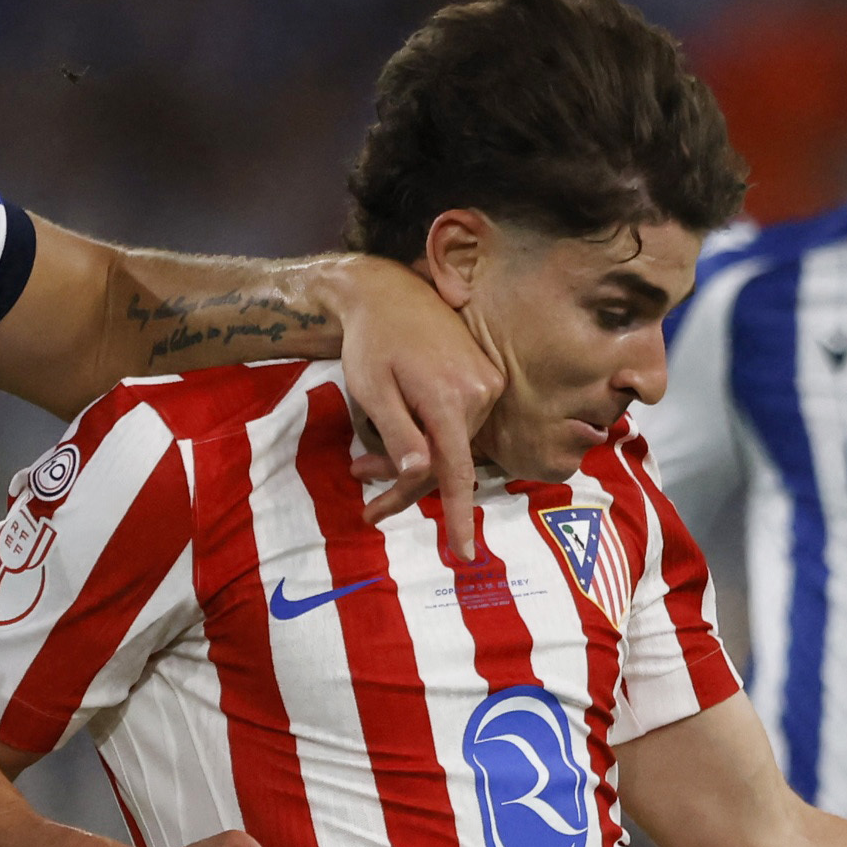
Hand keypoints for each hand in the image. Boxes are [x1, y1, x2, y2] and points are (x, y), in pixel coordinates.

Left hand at [330, 255, 499, 563]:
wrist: (387, 293)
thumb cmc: (371, 343)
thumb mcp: (373, 390)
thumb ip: (399, 433)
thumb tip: (422, 473)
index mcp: (450, 397)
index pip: (458, 471)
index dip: (459, 516)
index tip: (463, 553)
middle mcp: (481, 392)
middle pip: (448, 460)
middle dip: (405, 480)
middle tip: (358, 481)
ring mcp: (488, 384)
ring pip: (452, 445)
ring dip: (414, 459)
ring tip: (363, 461)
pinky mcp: (487, 378)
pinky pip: (459, 425)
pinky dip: (430, 438)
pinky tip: (398, 432)